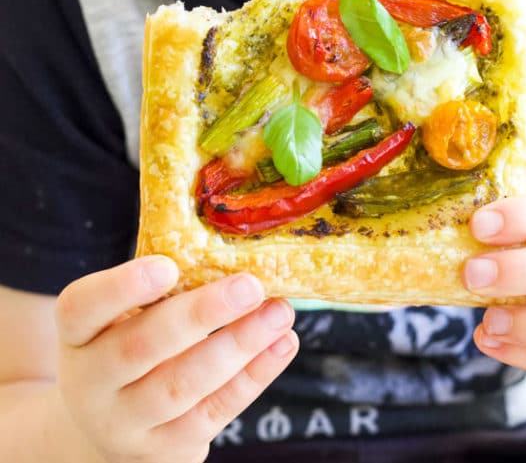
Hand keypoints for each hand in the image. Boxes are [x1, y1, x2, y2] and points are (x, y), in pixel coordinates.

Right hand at [55, 257, 297, 462]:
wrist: (110, 425)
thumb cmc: (129, 347)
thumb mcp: (124, 316)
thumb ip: (161, 288)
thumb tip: (231, 247)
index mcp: (78, 334)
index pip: (82, 307)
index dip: (122, 286)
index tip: (168, 266)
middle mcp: (91, 382)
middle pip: (141, 348)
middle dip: (201, 314)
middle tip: (250, 286)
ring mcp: (127, 423)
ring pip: (184, 384)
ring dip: (240, 344)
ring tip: (280, 312)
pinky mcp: (165, 449)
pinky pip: (215, 412)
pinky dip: (254, 376)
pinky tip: (282, 344)